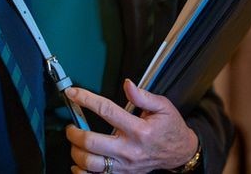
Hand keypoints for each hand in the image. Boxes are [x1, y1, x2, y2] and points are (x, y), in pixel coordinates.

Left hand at [66, 79, 198, 172]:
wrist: (180, 154)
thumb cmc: (170, 129)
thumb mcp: (163, 107)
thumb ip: (143, 96)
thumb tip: (127, 85)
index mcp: (139, 129)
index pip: (106, 111)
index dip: (86, 99)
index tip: (73, 94)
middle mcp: (129, 149)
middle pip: (91, 142)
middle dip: (74, 131)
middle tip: (71, 125)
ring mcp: (124, 165)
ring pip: (89, 163)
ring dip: (76, 151)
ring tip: (75, 142)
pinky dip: (81, 171)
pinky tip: (80, 161)